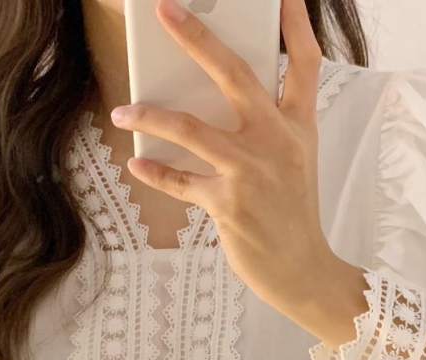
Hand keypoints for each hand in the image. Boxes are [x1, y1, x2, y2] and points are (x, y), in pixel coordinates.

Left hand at [110, 0, 332, 307]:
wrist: (303, 269)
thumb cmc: (294, 215)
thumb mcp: (296, 164)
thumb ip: (269, 129)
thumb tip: (214, 103)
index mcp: (298, 128)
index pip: (303, 65)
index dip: (294, 25)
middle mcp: (277, 141)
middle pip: (234, 75)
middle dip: (197, 38)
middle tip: (165, 11)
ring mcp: (251, 172)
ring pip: (190, 128)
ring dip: (149, 116)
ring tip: (122, 112)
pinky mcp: (228, 204)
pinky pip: (180, 181)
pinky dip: (155, 174)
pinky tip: (137, 165)